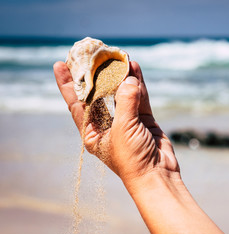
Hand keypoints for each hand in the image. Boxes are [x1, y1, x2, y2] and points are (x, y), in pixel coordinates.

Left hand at [53, 61, 179, 187]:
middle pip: (99, 94)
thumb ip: (125, 101)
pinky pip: (139, 96)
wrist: (158, 174)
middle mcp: (107, 125)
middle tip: (94, 54)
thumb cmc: (132, 159)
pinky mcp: (143, 119)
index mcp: (92, 132)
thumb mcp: (123, 129)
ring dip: (120, 75)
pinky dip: (138, 83)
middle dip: (97, 74)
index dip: (67, 84)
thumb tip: (129, 79)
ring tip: (117, 56)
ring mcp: (127, 120)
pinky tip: (134, 67)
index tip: (60, 64)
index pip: (76, 104)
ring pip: (121, 92)